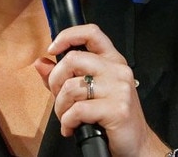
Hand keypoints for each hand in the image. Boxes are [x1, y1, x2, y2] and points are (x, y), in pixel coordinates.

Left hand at [34, 24, 169, 156]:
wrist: (136, 143)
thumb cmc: (110, 116)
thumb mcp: (87, 92)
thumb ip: (63, 76)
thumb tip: (40, 63)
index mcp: (112, 60)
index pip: (91, 33)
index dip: (68, 36)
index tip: (53, 50)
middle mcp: (117, 69)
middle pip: (73, 59)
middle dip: (55, 80)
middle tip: (58, 97)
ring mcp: (119, 88)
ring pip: (72, 87)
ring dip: (60, 106)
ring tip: (66, 117)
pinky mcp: (117, 109)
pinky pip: (78, 110)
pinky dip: (67, 121)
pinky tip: (71, 128)